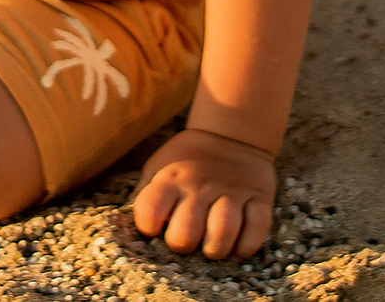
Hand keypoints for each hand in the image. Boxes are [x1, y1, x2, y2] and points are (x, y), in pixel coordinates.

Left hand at [132, 127, 275, 258]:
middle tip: (186, 242)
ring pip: (223, 231)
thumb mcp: (159, 168)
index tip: (153, 228)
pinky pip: (257, 227)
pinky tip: (236, 246)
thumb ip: (145, 195)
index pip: (150, 210)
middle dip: (183, 246)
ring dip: (215, 249)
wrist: (230, 135)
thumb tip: (126, 227)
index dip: (148, 226)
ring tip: (211, 247)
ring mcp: (231, 191)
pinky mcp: (258, 196)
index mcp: (171, 179)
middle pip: (186, 232)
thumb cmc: (186, 163)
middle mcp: (200, 185)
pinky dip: (246, 245)